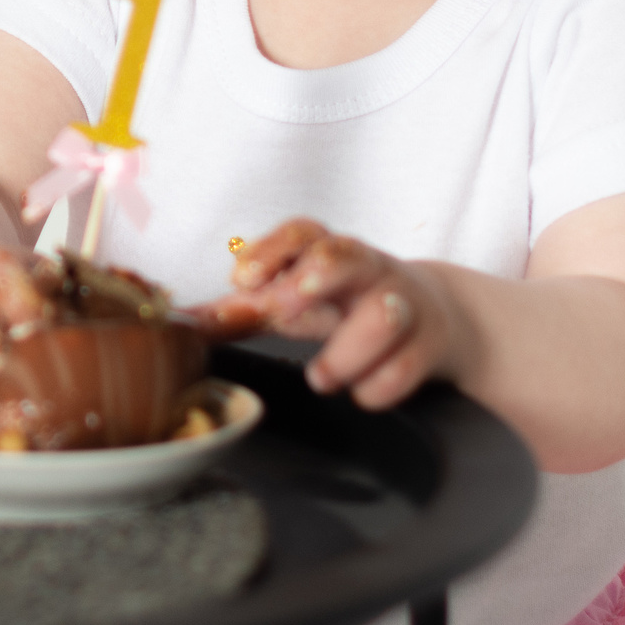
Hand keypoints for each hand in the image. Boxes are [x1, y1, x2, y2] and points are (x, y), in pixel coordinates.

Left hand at [199, 218, 462, 409]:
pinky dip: (377, 387)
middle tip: (282, 309)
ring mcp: (405, 302)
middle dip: (314, 278)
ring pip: (383, 317)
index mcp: (330, 252)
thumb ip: (247, 310)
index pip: (301, 234)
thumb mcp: (299, 299)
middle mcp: (369, 269)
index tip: (242, 280)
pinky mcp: (431, 342)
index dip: (271, 251)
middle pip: (346, 255)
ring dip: (345, 354)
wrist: (436, 317)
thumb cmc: (348, 304)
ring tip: (321, 377)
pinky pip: (406, 367)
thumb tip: (187, 322)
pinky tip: (363, 391)